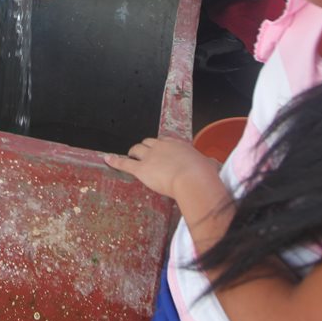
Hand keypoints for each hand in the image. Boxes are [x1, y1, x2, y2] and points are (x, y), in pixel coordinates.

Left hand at [105, 137, 220, 199]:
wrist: (193, 178)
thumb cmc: (203, 174)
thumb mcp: (209, 165)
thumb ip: (208, 164)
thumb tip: (213, 165)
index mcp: (178, 144)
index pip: (165, 141)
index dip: (161, 147)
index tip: (161, 151)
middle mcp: (162, 146)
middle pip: (148, 142)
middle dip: (145, 148)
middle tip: (144, 154)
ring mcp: (150, 156)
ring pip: (136, 149)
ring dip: (132, 152)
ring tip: (130, 156)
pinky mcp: (141, 168)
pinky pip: (125, 162)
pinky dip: (115, 161)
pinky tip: (108, 159)